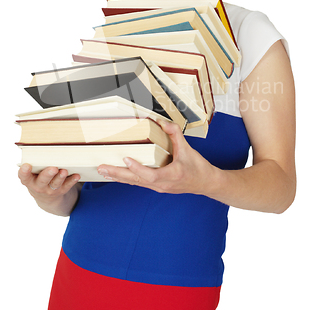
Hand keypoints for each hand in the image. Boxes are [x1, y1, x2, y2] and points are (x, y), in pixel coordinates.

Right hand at [18, 164, 80, 214]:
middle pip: (42, 181)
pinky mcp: (61, 191)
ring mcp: (50, 190)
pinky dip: (72, 180)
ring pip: (55, 183)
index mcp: (29, 180)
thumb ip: (36, 164)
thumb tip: (45, 149)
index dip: (24, 172)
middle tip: (53, 168)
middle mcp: (38, 187)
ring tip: (64, 171)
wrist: (45, 197)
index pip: (24, 176)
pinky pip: (67, 186)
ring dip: (60, 177)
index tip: (26, 165)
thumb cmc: (38, 178)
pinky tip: (76, 175)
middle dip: (48, 174)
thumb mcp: (32, 174)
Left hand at [97, 120, 217, 194]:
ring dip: (119, 177)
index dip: (137, 168)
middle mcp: (162, 184)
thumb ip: (175, 134)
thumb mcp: (188, 149)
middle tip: (102, 168)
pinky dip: (127, 178)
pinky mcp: (158, 186)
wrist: (206, 183)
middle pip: (136, 181)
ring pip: (135, 183)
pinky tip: (117, 175)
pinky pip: (139, 183)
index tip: (126, 159)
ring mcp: (159, 187)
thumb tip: (161, 122)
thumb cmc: (198, 168)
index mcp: (170, 175)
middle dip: (118, 174)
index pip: (150, 174)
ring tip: (103, 171)